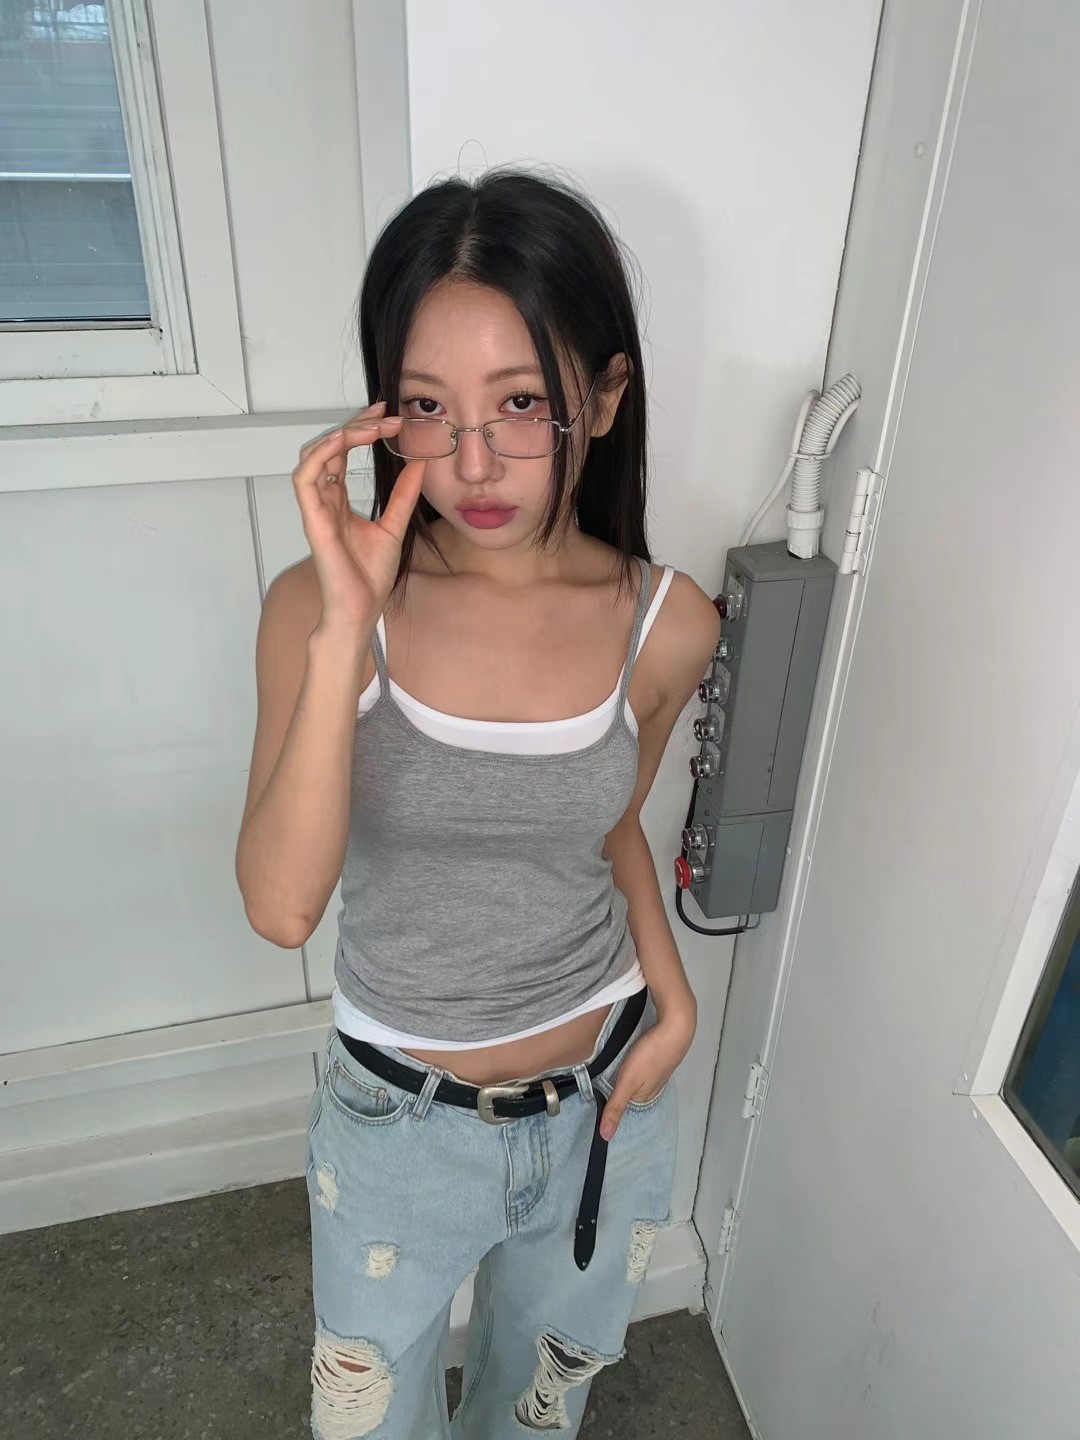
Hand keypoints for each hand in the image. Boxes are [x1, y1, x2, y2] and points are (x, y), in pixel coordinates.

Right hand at [292, 402, 423, 631]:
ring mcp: (315, 508)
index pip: (342, 453)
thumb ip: (403, 494)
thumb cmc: (369, 576)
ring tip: (371, 426)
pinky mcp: (311, 520)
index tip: (388, 416)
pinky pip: (305, 478)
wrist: (361, 608)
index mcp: (338, 501)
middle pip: (328, 447)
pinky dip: (320, 455)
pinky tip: (343, 440)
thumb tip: (418, 463)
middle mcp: (323, 500)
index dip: (361, 430)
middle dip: (354, 424)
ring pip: (314, 455)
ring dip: (341, 434)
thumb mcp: (395, 524)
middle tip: (383, 412)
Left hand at [600, 1008, 694, 1141]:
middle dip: (612, 1086)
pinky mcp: (656, 1057)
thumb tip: (605, 1136)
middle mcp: (651, 1089)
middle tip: (596, 1075)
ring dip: (622, 1073)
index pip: (619, 1106)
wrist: (674, 1028)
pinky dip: (631, 1062)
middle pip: (626, 1092)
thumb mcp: (627, 1083)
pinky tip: (627, 1056)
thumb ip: (615, 1107)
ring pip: (633, 1079)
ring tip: (610, 1065)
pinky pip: (639, 1065)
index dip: (605, 1099)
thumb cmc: (651, 1055)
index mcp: (643, 1098)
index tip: (590, 1092)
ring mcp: (655, 1073)